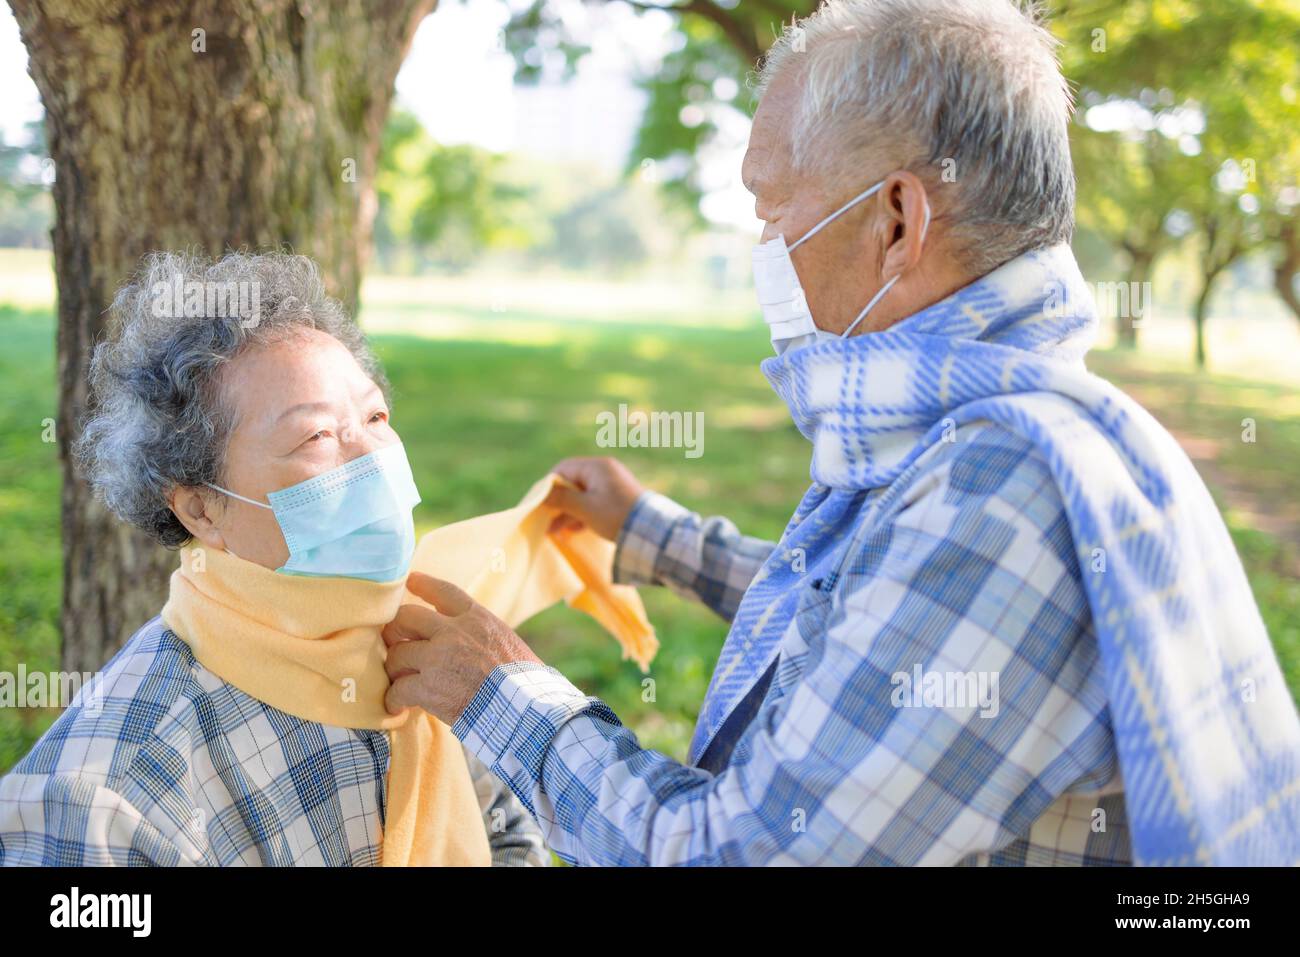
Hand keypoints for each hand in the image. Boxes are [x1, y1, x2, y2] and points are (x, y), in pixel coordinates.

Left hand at [383, 573, 540, 724]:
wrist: (522, 708)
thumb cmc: (523, 681)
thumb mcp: (507, 641)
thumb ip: (481, 635)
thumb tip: (471, 642)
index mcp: (476, 619)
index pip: (444, 592)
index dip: (424, 584)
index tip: (411, 580)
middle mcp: (452, 632)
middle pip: (406, 617)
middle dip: (395, 629)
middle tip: (394, 642)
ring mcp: (437, 658)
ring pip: (396, 655)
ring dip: (396, 669)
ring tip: (401, 681)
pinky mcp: (427, 687)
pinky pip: (397, 690)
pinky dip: (394, 699)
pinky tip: (397, 705)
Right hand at [544, 456, 644, 541]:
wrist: (651, 532)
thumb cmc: (615, 515)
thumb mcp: (585, 507)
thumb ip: (561, 499)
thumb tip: (541, 495)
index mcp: (597, 467)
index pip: (564, 468)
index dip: (549, 485)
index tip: (540, 503)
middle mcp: (605, 472)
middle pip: (572, 483)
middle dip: (557, 503)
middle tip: (544, 520)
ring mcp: (612, 486)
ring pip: (582, 496)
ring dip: (568, 513)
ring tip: (554, 533)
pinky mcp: (617, 501)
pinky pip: (593, 504)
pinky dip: (581, 515)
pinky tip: (571, 531)